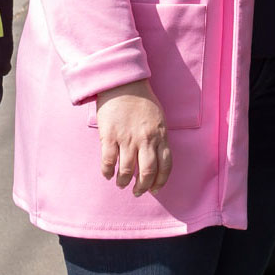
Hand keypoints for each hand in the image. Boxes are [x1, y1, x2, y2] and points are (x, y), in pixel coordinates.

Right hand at [94, 80, 170, 194]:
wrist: (122, 82)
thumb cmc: (141, 100)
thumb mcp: (158, 117)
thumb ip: (158, 137)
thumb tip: (155, 157)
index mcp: (160, 134)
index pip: (165, 165)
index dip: (161, 181)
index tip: (155, 189)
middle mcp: (145, 139)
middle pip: (147, 172)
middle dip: (142, 187)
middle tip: (137, 192)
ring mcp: (127, 139)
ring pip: (127, 171)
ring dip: (123, 182)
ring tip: (121, 184)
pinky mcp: (109, 136)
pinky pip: (109, 162)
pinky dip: (108, 172)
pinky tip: (108, 174)